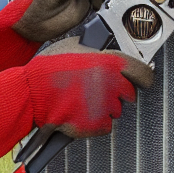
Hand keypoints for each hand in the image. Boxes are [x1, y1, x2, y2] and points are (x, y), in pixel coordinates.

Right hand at [0, 36, 153, 157]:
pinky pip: (104, 126)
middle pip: (129, 94)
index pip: (144, 73)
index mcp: (111, 62)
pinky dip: (94, 123)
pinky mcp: (96, 125)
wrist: (30, 93)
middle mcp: (113, 85)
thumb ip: (97, 51)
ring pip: (116, 111)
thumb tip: (106, 51)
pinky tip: (80, 113)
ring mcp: (105, 107)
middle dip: (117, 92)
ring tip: (82, 100)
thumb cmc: (47, 68)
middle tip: (97, 90)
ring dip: (104, 107)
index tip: (142, 80)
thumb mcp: (75, 46)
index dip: (143, 77)